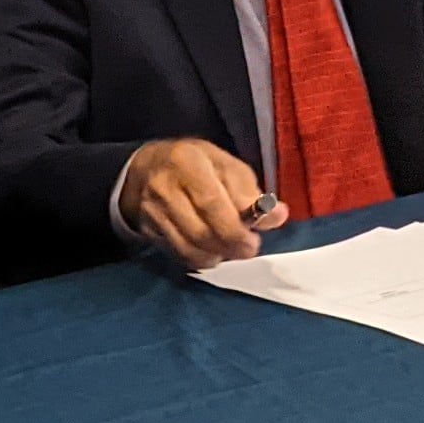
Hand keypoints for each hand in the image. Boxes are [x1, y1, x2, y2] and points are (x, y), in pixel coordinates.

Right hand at [122, 137, 283, 266]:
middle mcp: (165, 188)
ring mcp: (153, 212)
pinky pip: (179, 255)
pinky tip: (213, 251)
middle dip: (230, 247)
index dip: (235, 229)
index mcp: (187, 163)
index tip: (254, 240)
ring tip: (231, 249)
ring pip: (188, 249)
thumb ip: (250, 191)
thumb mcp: (225, 164)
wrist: (146, 169)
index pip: (211, 202)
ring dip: (217, 256)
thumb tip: (277, 215)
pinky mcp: (149, 231)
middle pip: (199, 231)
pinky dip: (201, 260)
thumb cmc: (195, 164)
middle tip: (248, 249)